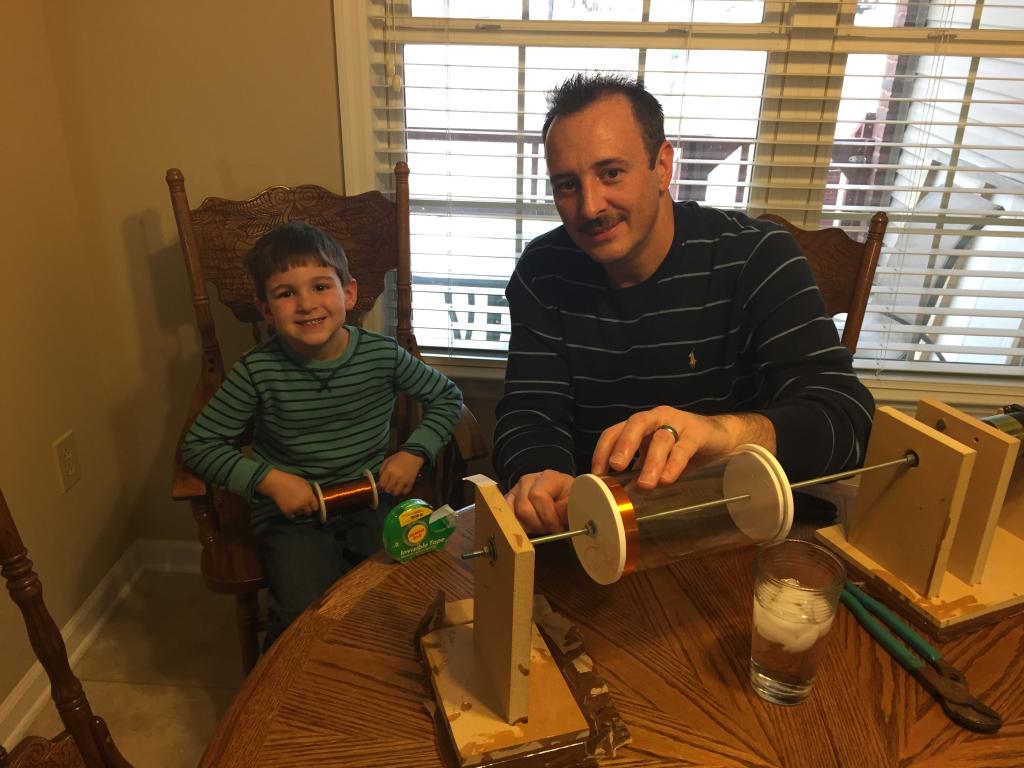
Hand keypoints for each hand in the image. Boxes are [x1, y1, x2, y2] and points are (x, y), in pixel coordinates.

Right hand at [256, 469, 317, 517]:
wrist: (277, 483)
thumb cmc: (291, 480)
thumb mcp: (304, 483)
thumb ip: (310, 491)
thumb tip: (312, 497)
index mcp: (309, 497)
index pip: (316, 507)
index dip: (313, 506)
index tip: (311, 505)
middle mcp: (304, 505)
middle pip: (308, 512)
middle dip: (306, 509)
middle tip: (302, 505)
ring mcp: (296, 509)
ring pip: (300, 514)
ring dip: (299, 511)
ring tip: (294, 505)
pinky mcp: (287, 512)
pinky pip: (292, 517)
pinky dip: (291, 513)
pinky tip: (290, 507)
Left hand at [377, 451, 424, 495]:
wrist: (413, 455)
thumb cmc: (399, 457)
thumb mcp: (387, 461)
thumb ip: (382, 471)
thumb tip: (380, 481)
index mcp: (389, 470)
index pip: (382, 484)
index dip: (381, 485)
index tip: (383, 484)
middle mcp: (396, 477)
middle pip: (388, 490)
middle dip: (387, 488)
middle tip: (389, 485)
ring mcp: (404, 481)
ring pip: (396, 493)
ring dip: (394, 491)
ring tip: (395, 487)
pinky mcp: (411, 483)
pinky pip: (404, 492)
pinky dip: (402, 491)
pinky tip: (402, 487)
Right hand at [503, 470, 573, 533]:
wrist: (562, 500)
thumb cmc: (570, 502)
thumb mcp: (575, 504)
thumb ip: (568, 508)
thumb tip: (560, 513)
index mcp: (549, 477)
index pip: (538, 496)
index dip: (548, 516)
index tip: (558, 528)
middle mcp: (529, 480)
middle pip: (523, 507)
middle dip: (537, 524)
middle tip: (549, 529)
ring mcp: (517, 489)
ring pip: (512, 513)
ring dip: (527, 526)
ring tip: (540, 528)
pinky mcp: (509, 499)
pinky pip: (505, 513)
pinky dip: (513, 524)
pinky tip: (526, 529)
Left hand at [591, 406, 775, 489]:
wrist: (721, 438)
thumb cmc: (682, 448)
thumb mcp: (656, 460)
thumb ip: (638, 473)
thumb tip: (620, 495)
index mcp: (640, 426)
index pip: (614, 431)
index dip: (603, 450)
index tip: (597, 473)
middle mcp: (656, 419)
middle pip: (635, 424)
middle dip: (623, 445)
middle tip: (616, 467)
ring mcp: (678, 423)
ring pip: (661, 438)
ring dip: (651, 462)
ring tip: (645, 484)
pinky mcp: (697, 432)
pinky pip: (684, 447)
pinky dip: (674, 463)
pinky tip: (667, 479)